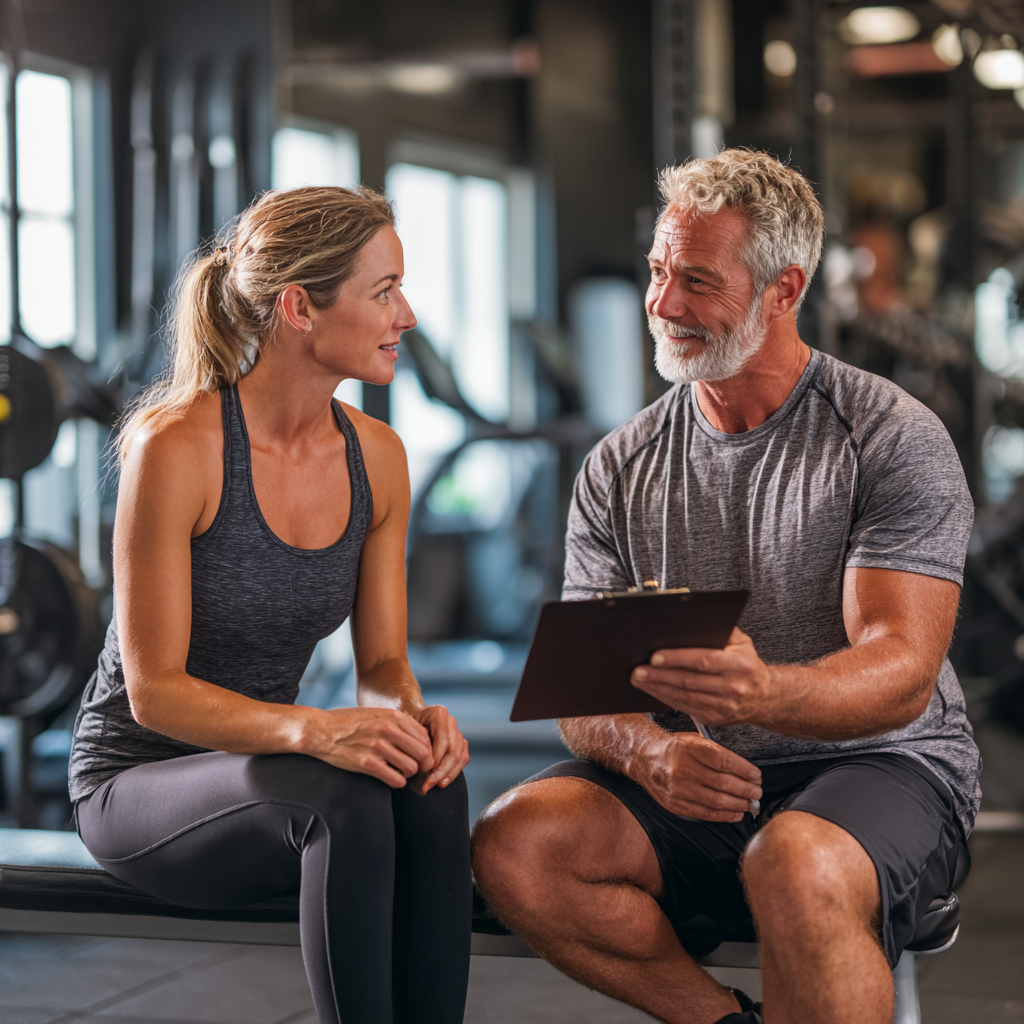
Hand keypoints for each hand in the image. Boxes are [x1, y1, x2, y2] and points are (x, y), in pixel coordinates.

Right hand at [305, 707, 433, 787]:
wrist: (321, 730)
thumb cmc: (350, 722)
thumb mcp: (377, 714)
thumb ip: (398, 723)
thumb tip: (422, 738)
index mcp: (393, 716)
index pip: (425, 737)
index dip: (426, 749)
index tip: (420, 756)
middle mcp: (388, 730)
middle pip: (423, 753)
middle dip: (422, 764)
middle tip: (414, 768)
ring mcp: (378, 747)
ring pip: (411, 768)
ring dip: (408, 774)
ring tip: (400, 772)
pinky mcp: (367, 764)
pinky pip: (395, 779)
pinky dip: (397, 782)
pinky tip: (390, 777)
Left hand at [410, 704, 469, 793]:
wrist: (410, 724)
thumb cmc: (405, 728)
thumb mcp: (405, 731)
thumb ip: (413, 743)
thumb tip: (418, 765)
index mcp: (439, 713)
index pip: (443, 738)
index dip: (436, 756)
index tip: (424, 770)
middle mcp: (451, 721)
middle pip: (453, 749)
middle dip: (441, 770)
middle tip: (428, 784)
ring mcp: (458, 732)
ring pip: (460, 756)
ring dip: (447, 774)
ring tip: (433, 785)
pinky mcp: (462, 744)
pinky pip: (463, 759)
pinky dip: (454, 772)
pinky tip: (442, 782)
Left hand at [631, 627, 771, 727]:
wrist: (765, 698)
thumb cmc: (747, 664)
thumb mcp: (743, 643)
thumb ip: (724, 630)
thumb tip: (698, 618)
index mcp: (740, 665)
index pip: (704, 660)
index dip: (678, 659)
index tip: (655, 656)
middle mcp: (733, 687)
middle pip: (689, 681)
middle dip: (660, 675)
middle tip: (638, 670)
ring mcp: (724, 706)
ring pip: (684, 697)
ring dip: (658, 688)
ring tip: (639, 679)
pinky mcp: (715, 718)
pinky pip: (686, 708)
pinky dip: (666, 699)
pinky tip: (653, 690)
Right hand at [634, 729, 762, 821]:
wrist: (645, 758)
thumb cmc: (675, 748)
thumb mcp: (694, 740)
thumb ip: (717, 752)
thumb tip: (746, 772)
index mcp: (688, 748)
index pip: (722, 761)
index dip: (743, 770)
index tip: (756, 775)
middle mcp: (681, 769)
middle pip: (722, 783)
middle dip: (745, 790)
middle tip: (757, 792)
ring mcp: (677, 789)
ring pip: (715, 801)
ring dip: (738, 805)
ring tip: (750, 804)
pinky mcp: (674, 804)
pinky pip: (705, 813)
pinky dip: (724, 815)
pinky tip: (736, 813)